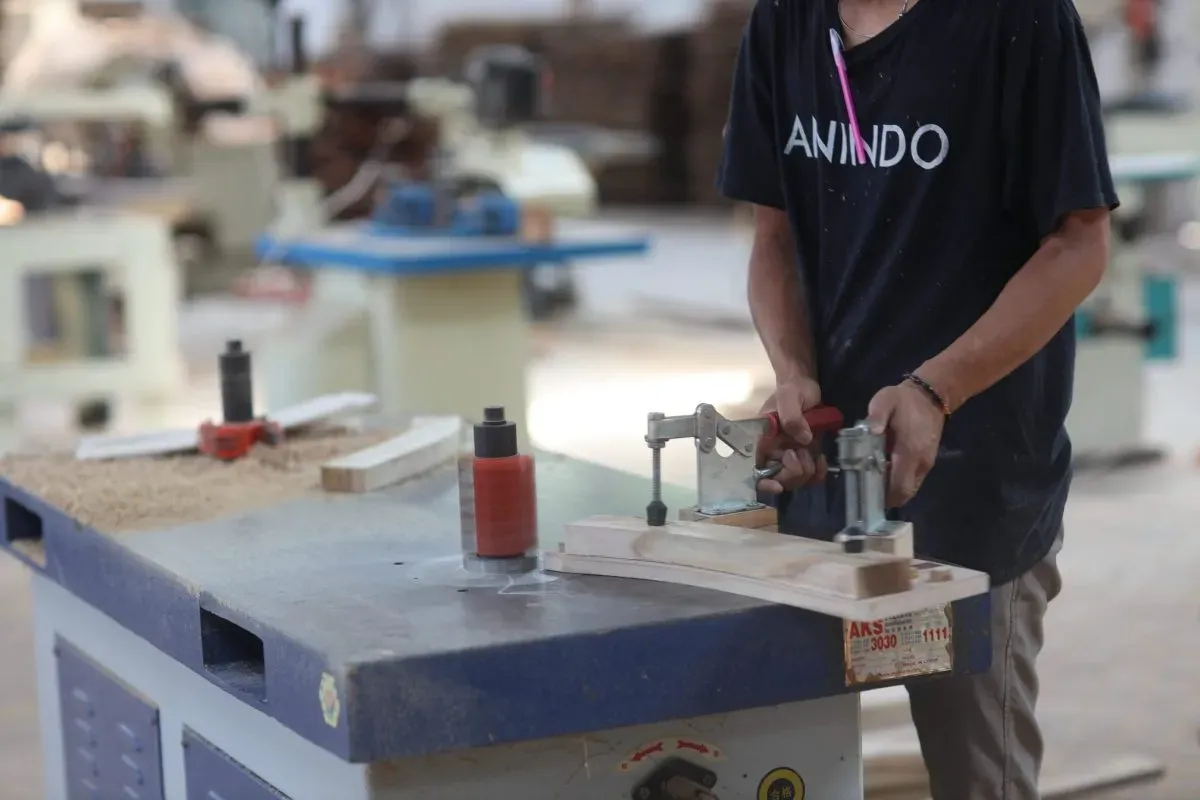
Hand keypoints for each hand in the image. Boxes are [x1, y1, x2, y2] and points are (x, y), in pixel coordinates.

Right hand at [756, 377, 827, 493]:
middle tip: (803, 453)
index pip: (756, 471)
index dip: (764, 484)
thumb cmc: (793, 389)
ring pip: (798, 481)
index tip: (778, 486)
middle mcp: (775, 453)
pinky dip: (818, 472)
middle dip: (795, 473)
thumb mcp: (789, 398)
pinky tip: (821, 459)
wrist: (806, 385)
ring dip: (808, 471)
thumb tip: (803, 440)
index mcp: (764, 442)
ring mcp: (791, 456)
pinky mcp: (806, 456)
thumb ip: (791, 417)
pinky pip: (811, 476)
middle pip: (780, 480)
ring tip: (813, 452)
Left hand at [866, 381, 945, 507]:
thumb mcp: (885, 401)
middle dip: (888, 497)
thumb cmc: (904, 400)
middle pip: (906, 493)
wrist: (932, 395)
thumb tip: (870, 432)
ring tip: (875, 481)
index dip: (885, 497)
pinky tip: (886, 472)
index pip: (899, 486)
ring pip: (911, 488)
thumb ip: (876, 417)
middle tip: (868, 490)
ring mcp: (927, 463)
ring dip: (894, 489)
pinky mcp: (928, 460)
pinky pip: (914, 479)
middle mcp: (921, 463)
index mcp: (910, 452)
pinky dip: (901, 481)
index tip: (868, 496)